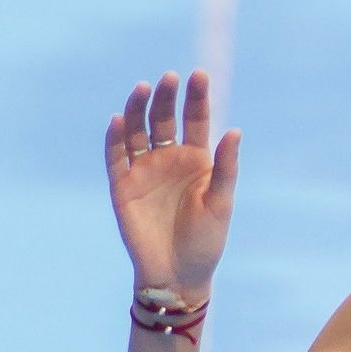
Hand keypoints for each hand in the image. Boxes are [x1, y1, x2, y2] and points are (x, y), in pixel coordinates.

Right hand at [105, 68, 239, 297]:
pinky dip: (115, 138)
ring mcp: (144, 171)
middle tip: (170, 79)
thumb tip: (235, 130)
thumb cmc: (205, 243)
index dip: (196, 98)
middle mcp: (168, 159)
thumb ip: (226, 168)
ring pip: (137, 130)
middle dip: (167, 98)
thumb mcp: (220, 204)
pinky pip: (116, 157)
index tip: (199, 75)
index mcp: (196, 160)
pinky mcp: (123, 187)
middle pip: (164, 119)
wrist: (179, 277)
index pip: (195, 120)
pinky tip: (118, 120)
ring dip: (138, 109)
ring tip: (143, 88)